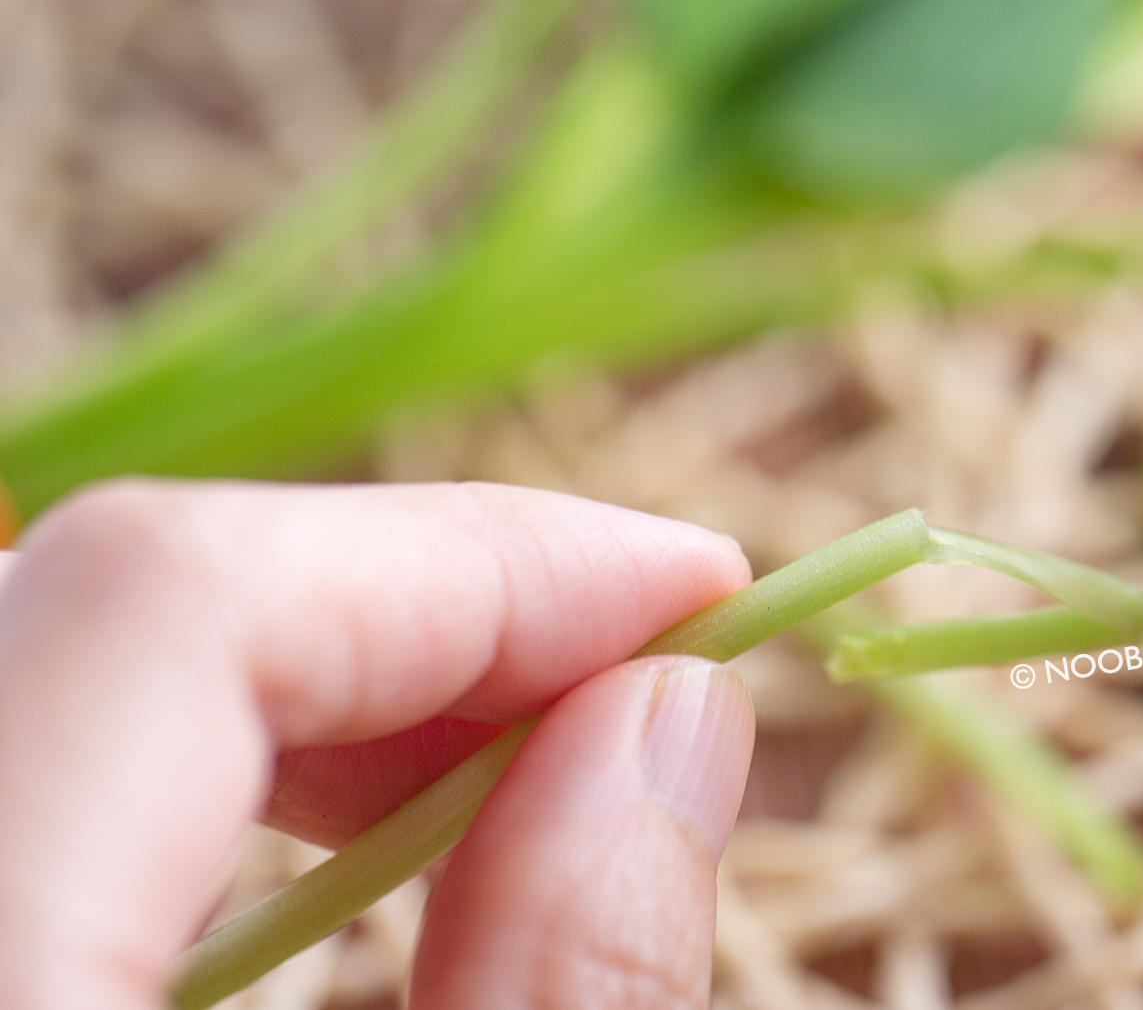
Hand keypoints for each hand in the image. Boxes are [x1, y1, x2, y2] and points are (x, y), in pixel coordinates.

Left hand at [0, 478, 753, 1006]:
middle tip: (630, 680)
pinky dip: (212, 753)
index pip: (169, 608)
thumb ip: (558, 990)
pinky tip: (352, 823)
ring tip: (516, 762)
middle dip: (413, 608)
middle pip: (110, 608)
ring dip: (323, 674)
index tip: (696, 595)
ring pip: (60, 659)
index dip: (467, 556)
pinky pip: (32, 753)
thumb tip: (674, 715)